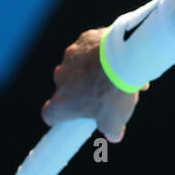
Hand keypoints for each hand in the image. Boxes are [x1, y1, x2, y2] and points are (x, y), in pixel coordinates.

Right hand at [41, 27, 147, 143]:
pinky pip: (91, 49)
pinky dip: (102, 54)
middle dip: (82, 91)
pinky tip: (120, 59)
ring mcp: (71, 56)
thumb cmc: (114, 93)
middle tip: (102, 95)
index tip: (71, 118)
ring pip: (80, 66)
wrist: (124, 59)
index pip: (50, 114)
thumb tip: (114, 135)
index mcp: (62, 103)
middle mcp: (61, 78)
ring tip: (118, 75)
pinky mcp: (84, 39)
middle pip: (66, 88)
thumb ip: (111, 130)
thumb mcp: (114, 120)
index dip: (59, 117)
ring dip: (93, 71)